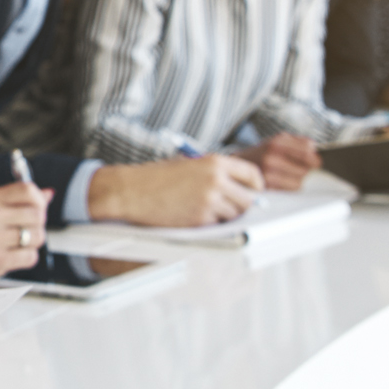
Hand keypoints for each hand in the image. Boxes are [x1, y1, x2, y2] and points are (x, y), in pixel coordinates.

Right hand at [0, 180, 47, 288]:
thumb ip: (17, 201)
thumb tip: (48, 193)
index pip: (27, 189)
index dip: (39, 199)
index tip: (37, 208)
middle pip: (37, 214)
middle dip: (38, 225)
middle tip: (25, 231)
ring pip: (38, 236)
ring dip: (33, 243)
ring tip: (17, 245)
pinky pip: (30, 256)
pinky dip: (26, 259)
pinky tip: (12, 258)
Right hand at [88, 154, 263, 226]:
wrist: (132, 190)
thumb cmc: (158, 178)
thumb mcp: (190, 166)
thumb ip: (216, 174)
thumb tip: (242, 190)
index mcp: (215, 162)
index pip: (253, 175)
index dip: (256, 187)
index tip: (252, 192)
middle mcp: (216, 180)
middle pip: (248, 200)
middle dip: (242, 206)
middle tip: (231, 207)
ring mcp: (209, 201)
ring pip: (234, 215)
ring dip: (225, 217)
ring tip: (205, 210)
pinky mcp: (200, 219)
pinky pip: (217, 225)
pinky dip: (210, 224)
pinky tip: (193, 216)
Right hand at [234, 134, 319, 191]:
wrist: (236, 166)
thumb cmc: (261, 154)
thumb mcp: (276, 140)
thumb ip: (297, 141)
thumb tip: (313, 146)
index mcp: (276, 142)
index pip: (307, 151)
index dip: (314, 158)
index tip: (315, 161)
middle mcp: (271, 157)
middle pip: (305, 168)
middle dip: (305, 169)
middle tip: (298, 169)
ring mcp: (268, 173)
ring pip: (299, 181)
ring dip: (298, 180)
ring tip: (288, 176)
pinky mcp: (266, 187)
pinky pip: (291, 190)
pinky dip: (291, 187)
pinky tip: (283, 182)